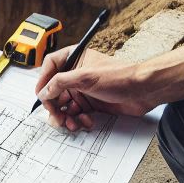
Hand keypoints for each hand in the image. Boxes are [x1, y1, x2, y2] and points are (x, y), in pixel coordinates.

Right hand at [35, 48, 156, 131]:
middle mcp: (77, 74)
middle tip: (57, 117)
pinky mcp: (92, 103)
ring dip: (66, 116)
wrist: (143, 91)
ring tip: (72, 124)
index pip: (50, 67)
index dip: (43, 81)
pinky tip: (87, 122)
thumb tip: (44, 92)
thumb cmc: (119, 76)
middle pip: (55, 90)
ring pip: (65, 105)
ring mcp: (84, 89)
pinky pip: (77, 114)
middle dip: (54, 106)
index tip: (40, 96)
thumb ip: (60, 83)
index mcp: (74, 59)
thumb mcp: (85, 77)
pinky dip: (79, 120)